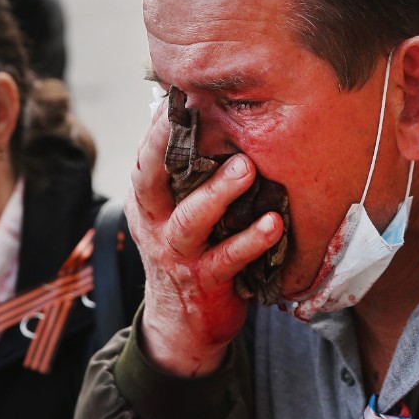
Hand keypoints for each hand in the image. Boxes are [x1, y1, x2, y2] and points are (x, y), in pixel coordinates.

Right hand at [126, 103, 284, 376]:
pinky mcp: (205, 282)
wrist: (182, 326)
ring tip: (247, 168)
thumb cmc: (188, 252)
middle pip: (152, 181)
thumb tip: (213, 113)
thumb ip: (188, 173)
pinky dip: (251, 241)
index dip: (159, 126)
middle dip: (170, 147)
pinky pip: (228, 259)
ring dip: (218, 193)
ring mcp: (177, 255)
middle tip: (201, 112)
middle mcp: (155, 224)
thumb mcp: (175, 211)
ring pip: (191, 220)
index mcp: (148, 202)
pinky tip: (273, 223)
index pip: (146, 157)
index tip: (179, 92)